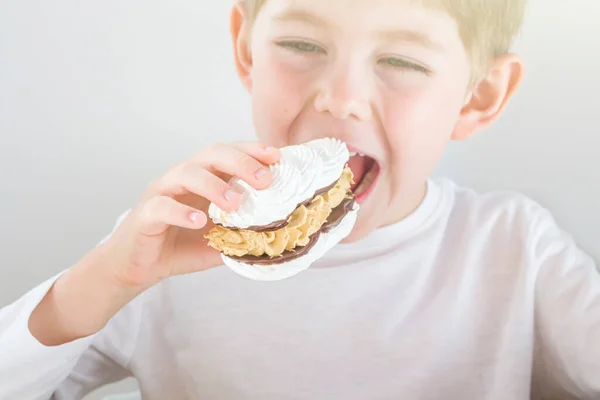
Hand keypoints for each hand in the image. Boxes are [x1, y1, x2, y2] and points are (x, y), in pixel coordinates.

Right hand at [103, 141, 279, 288]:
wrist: (140, 267)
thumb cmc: (182, 246)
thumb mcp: (223, 239)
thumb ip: (246, 232)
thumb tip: (283, 234)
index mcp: (204, 177)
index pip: (230, 154)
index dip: (253, 151)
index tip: (278, 156)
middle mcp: (183, 178)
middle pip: (211, 155)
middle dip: (240, 162)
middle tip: (264, 180)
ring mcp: (162, 192)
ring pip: (186, 173)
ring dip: (214, 185)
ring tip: (235, 203)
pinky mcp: (145, 215)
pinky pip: (162, 207)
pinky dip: (181, 212)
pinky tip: (198, 221)